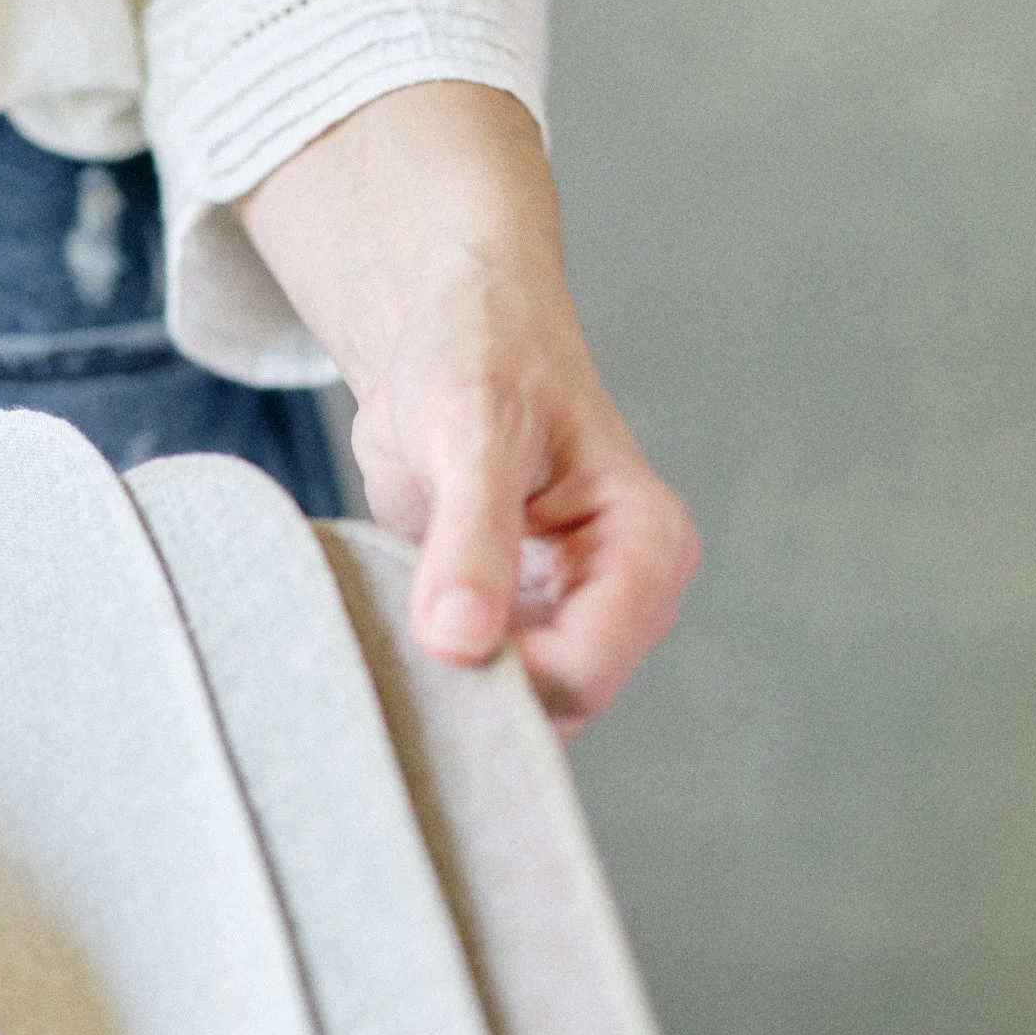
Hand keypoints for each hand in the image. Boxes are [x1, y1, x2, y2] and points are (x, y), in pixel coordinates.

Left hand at [237, 83, 696, 732]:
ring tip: (391, 625)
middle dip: (478, 688)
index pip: (586, 667)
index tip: (425, 640)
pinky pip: (480, 682)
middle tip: (395, 639)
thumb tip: (459, 640)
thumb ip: (472, 536)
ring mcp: (568, 616)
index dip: (504, 674)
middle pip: (556, 703)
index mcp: (646, 546)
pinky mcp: (515, 622)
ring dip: (450, 686)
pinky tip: (389, 633)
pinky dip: (432, 673)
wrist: (446, 328)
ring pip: (518, 706)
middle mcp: (622, 594)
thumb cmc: (479, 353)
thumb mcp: (472, 430)